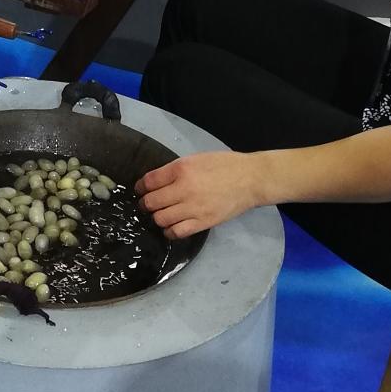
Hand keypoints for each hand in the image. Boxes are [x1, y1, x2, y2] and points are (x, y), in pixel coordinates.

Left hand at [136, 151, 269, 238]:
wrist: (250, 179)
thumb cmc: (224, 165)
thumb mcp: (195, 159)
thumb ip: (175, 170)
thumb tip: (155, 181)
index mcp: (181, 169)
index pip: (149, 181)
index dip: (140, 187)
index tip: (140, 189)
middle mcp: (184, 189)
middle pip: (151, 202)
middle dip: (145, 203)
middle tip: (148, 204)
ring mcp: (193, 208)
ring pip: (160, 219)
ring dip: (157, 217)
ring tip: (161, 214)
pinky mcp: (203, 222)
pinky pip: (177, 232)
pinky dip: (169, 231)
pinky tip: (171, 226)